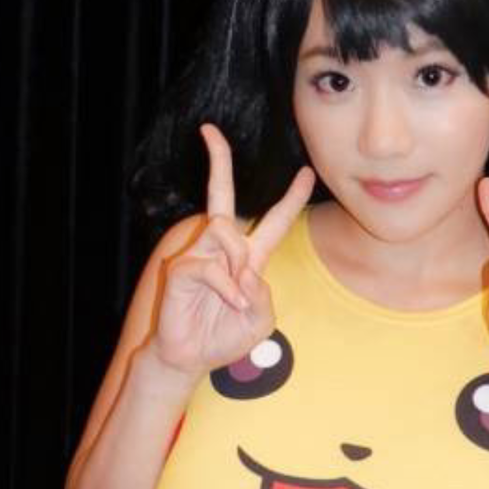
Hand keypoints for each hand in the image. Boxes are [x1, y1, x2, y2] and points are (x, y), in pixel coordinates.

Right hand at [152, 123, 315, 374]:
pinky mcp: (182, 267)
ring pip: (225, 233)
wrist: (191, 358)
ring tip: (235, 299)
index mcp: (248, 258)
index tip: (306, 173)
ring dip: (237, 267)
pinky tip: (228, 303)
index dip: (290, 198)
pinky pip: (211, 265)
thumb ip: (263, 295)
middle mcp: (222, 248)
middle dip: (217, 161)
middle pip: (223, 195)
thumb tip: (247, 269)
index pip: (273, 221)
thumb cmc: (225, 337)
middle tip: (209, 130)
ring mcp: (199, 254)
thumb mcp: (261, 320)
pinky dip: (225, 286)